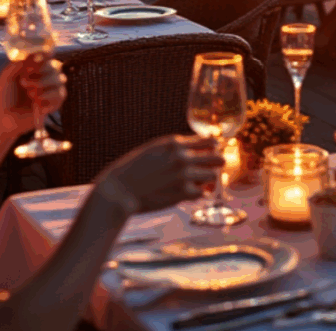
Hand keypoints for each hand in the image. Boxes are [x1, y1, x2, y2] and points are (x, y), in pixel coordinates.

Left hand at [0, 57, 65, 135]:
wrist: (2, 119)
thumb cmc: (2, 97)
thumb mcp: (7, 76)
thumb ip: (21, 63)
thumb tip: (37, 53)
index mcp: (33, 69)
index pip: (48, 57)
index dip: (44, 57)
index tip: (35, 61)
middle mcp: (44, 78)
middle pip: (57, 67)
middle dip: (41, 73)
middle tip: (24, 82)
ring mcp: (49, 91)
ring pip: (60, 80)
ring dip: (44, 86)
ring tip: (30, 94)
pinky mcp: (53, 104)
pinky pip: (60, 96)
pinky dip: (48, 99)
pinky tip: (37, 104)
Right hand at [93, 135, 222, 213]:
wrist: (118, 191)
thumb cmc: (133, 171)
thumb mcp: (153, 150)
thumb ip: (174, 150)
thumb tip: (194, 153)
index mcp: (174, 142)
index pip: (208, 141)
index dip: (212, 148)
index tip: (212, 153)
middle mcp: (182, 156)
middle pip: (216, 157)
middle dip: (216, 163)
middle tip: (213, 169)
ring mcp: (184, 175)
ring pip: (213, 176)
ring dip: (207, 180)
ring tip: (198, 183)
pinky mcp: (183, 192)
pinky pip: (202, 192)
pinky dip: (196, 194)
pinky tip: (187, 194)